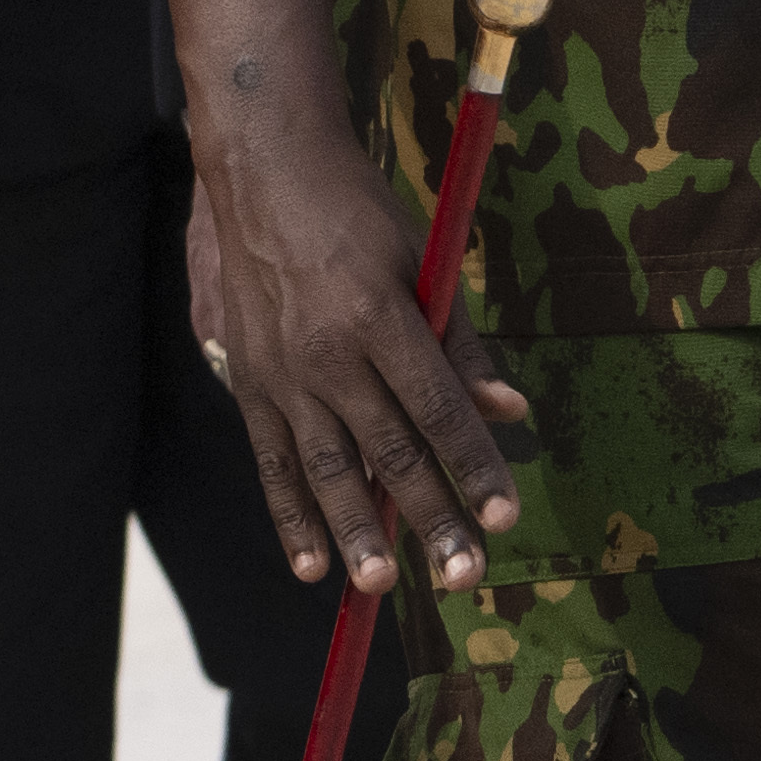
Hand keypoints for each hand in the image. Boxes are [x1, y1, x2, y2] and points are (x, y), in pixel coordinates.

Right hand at [186, 76, 529, 606]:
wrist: (264, 173)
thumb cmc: (359, 215)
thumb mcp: (423, 264)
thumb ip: (464, 346)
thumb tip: (511, 413)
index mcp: (380, 315)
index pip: (438, 407)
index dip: (473, 465)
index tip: (504, 515)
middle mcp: (326, 352)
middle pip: (388, 450)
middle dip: (429, 518)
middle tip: (461, 576)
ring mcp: (281, 372)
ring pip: (326, 468)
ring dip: (356, 533)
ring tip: (382, 586)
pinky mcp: (248, 383)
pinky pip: (272, 462)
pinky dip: (291, 516)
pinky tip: (311, 565)